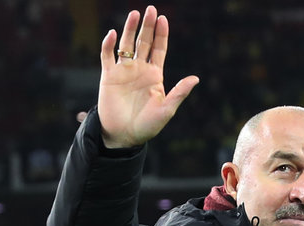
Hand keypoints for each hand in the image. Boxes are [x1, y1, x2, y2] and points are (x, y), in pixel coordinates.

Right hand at [98, 6, 198, 147]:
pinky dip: (108, 45)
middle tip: (150, 9)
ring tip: (135, 14)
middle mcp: (139, 70)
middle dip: (147, 26)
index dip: (161, 34)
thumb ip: (179, 92)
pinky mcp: (108, 77)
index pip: (159, 49)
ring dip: (130, 29)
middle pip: (144, 42)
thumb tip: (195, 78)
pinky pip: (107, 56)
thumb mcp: (166, 109)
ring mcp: (123, 72)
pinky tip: (112, 34)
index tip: (163, 19)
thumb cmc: (147, 126)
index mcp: (155, 75)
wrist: (124, 136)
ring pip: (126, 45)